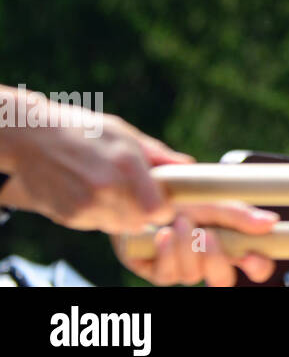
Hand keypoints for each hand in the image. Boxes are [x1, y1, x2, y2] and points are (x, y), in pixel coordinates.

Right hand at [0, 92, 189, 232]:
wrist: (32, 137)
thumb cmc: (82, 130)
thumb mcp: (124, 133)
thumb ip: (157, 154)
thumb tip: (187, 165)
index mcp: (126, 165)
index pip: (158, 210)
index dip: (164, 208)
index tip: (162, 201)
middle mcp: (107, 189)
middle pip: (139, 222)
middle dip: (143, 212)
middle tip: (137, 195)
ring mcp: (85, 205)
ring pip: (117, 226)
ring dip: (121, 215)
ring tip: (111, 190)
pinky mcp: (68, 216)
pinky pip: (95, 225)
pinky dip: (99, 215)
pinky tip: (91, 193)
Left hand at [113, 203, 278, 286]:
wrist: (134, 188)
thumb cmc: (177, 192)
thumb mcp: (210, 197)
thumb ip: (237, 213)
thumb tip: (270, 222)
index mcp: (229, 240)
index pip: (254, 264)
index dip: (258, 266)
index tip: (253, 254)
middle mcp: (207, 259)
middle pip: (224, 280)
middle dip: (217, 262)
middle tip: (209, 236)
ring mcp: (182, 267)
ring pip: (192, 276)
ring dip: (186, 247)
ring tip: (180, 219)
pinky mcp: (156, 271)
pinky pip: (167, 275)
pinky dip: (167, 252)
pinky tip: (163, 234)